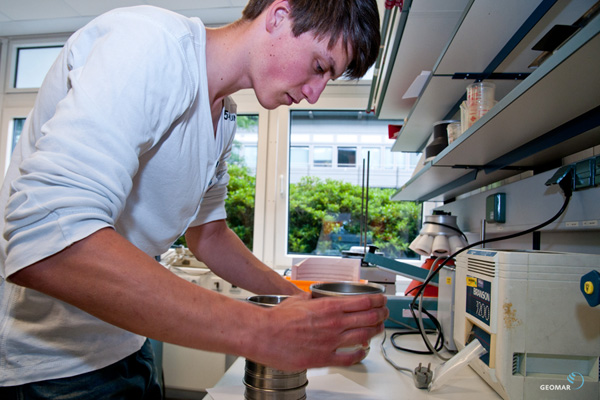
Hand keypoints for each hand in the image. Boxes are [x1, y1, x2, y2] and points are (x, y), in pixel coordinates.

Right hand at [245, 294, 387, 370]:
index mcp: (329, 307)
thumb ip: (312, 299)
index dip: (377, 300)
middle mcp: (333, 324)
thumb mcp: (298, 299)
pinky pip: (349, 358)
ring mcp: (330, 342)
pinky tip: (363, 351)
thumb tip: (315, 298)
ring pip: (363, 336)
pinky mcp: (324, 358)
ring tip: (379, 329)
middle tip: (384, 312)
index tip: (381, 299)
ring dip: (375, 332)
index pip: (363, 302)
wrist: (264, 335)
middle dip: (381, 314)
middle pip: (368, 318)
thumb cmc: (277, 319)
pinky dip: (360, 354)